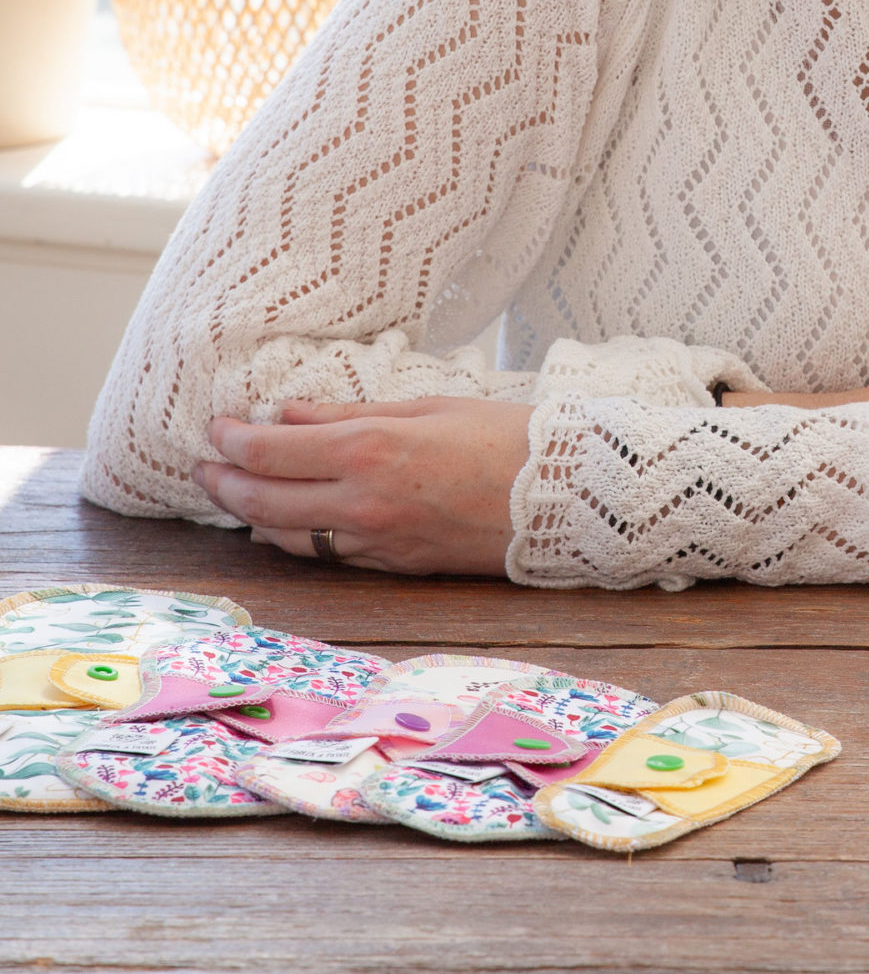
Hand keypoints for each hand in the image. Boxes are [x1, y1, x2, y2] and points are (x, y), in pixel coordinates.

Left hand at [193, 396, 533, 574]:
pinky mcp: (394, 567)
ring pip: (288, 538)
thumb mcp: (423, 407)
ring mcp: (376, 542)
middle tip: (203, 467)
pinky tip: (287, 524)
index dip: (231, 439)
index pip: (270, 452)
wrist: (561, 496)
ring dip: (252, 518)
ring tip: (236, 495)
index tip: (216, 427)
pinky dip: (296, 538)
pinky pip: (328, 556)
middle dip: (223, 484)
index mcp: (368, 450)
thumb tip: (287, 413)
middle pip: (263, 503)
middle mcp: (362, 502)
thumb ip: (347, 413)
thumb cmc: (502, 436)